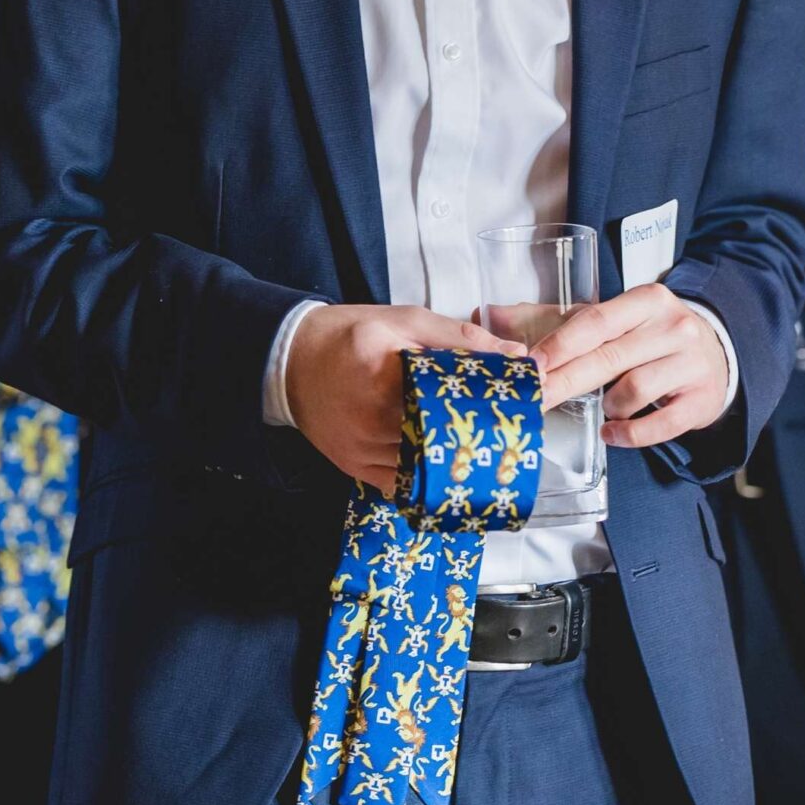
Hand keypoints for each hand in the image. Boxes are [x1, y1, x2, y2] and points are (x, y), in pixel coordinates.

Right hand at [283, 304, 524, 493]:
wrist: (290, 360)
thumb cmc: (347, 336)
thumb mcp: (402, 320)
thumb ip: (458, 336)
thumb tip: (514, 353)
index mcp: (382, 371)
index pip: (450, 397)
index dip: (481, 404)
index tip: (504, 405)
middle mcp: (368, 414)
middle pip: (440, 436)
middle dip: (471, 435)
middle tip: (496, 429)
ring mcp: (360, 446)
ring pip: (423, 464)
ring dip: (449, 458)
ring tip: (472, 445)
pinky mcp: (354, 467)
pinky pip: (401, 484)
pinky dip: (424, 476)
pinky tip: (437, 463)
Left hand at [531, 284, 729, 447]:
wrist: (716, 354)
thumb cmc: (648, 336)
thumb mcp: (610, 318)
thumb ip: (553, 318)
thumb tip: (492, 315)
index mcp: (646, 301)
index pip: (595, 322)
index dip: (559, 344)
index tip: (530, 364)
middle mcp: (672, 328)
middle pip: (608, 357)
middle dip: (566, 380)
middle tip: (537, 397)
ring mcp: (692, 363)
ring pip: (633, 390)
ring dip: (608, 404)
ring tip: (604, 405)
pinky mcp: (702, 399)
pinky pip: (660, 424)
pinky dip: (630, 433)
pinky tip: (612, 432)